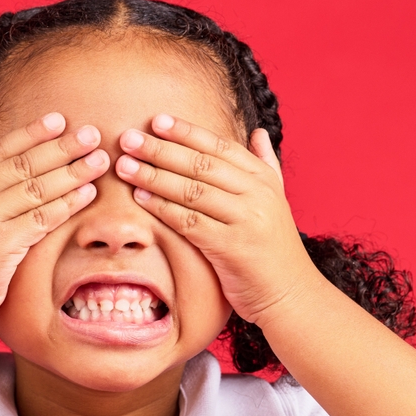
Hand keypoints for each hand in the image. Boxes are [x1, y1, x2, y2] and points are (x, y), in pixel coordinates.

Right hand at [0, 113, 109, 334]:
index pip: (0, 150)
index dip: (32, 133)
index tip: (60, 120)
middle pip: (24, 164)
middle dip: (62, 147)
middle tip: (92, 135)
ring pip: (37, 188)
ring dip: (73, 172)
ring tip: (99, 161)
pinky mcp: (0, 245)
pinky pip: (41, 219)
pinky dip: (67, 205)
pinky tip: (87, 194)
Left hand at [115, 114, 315, 323]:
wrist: (290, 295)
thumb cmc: (275, 252)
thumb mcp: (277, 202)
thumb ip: (266, 166)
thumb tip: (258, 133)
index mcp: (264, 180)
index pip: (219, 147)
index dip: (186, 132)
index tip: (156, 121)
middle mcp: (257, 195)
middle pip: (201, 165)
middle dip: (161, 150)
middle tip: (128, 139)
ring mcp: (245, 220)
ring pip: (191, 190)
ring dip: (154, 176)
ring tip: (125, 166)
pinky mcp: (231, 247)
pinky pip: (189, 222)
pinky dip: (162, 208)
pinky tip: (140, 199)